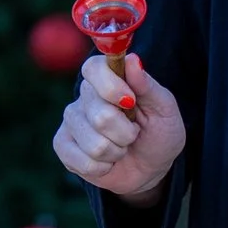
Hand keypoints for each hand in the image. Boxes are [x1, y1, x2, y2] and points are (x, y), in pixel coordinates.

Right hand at [50, 53, 184, 205]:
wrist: (150, 167)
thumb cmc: (158, 133)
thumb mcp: (164, 109)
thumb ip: (147, 85)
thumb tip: (133, 60)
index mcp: (107, 77)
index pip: (93, 68)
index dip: (110, 86)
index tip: (130, 102)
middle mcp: (85, 95)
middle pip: (100, 116)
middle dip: (126, 133)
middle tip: (133, 132)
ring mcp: (71, 120)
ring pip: (95, 144)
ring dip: (117, 152)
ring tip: (121, 147)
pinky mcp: (63, 145)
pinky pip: (84, 162)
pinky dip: (104, 167)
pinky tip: (107, 161)